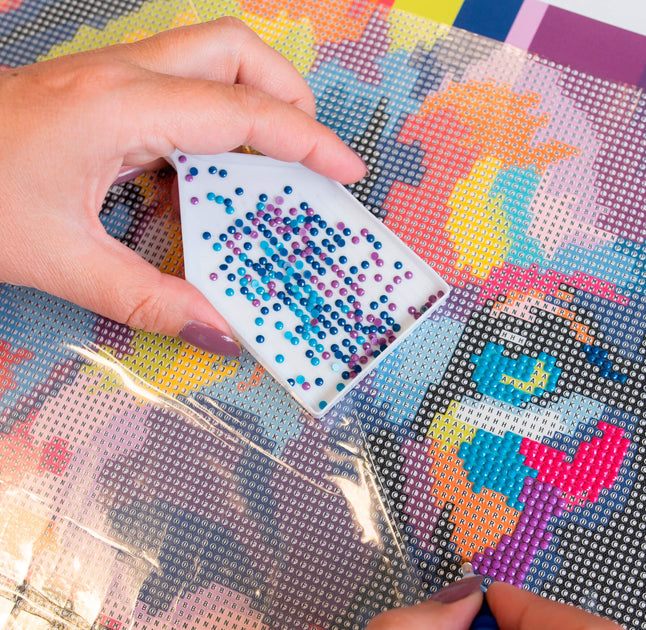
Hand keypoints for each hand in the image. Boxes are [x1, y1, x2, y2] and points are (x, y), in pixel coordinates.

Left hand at [0, 17, 365, 354]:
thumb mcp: (66, 264)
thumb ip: (151, 302)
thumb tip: (223, 333)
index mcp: (120, 109)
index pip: (241, 111)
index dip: (306, 141)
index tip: (349, 171)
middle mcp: (122, 76)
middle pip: (233, 50)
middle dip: (288, 94)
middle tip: (308, 155)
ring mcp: (108, 76)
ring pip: (207, 58)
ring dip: (253, 101)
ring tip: (271, 164)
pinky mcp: (99, 92)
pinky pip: (178, 90)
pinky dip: (211, 125)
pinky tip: (202, 180)